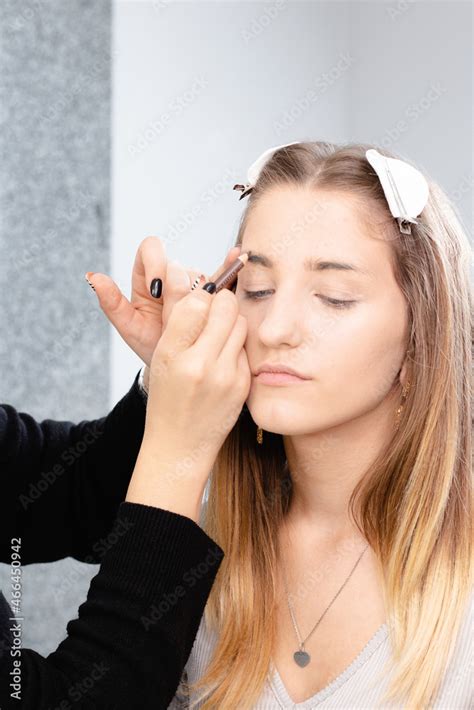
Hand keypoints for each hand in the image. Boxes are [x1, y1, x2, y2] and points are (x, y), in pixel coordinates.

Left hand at [86, 236, 241, 365]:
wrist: (176, 366)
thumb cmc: (150, 345)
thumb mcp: (129, 329)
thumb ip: (112, 304)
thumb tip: (93, 277)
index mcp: (147, 277)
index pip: (151, 249)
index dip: (156, 263)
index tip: (157, 289)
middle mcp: (172, 276)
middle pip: (179, 266)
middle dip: (179, 289)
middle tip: (178, 315)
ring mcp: (195, 285)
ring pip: (202, 277)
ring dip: (200, 296)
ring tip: (195, 323)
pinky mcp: (215, 295)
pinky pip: (224, 275)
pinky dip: (230, 264)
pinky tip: (237, 256)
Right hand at [125, 286, 250, 521]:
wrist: (180, 446)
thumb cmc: (168, 398)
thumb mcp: (162, 359)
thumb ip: (180, 323)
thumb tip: (200, 284)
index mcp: (173, 354)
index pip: (196, 301)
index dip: (199, 296)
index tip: (197, 303)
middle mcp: (201, 364)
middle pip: (226, 306)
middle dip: (220, 303)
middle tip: (212, 312)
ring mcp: (226, 376)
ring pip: (240, 323)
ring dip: (230, 322)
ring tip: (216, 336)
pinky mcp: (243, 385)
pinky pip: (246, 348)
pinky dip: (236, 347)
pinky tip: (223, 359)